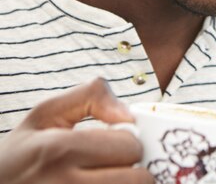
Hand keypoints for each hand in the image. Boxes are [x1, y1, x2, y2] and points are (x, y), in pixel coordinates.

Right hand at [0, 78, 152, 183]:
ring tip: (107, 178)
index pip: (130, 146)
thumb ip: (90, 97)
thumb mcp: (44, 115)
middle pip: (138, 179)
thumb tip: (128, 114)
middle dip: (133, 168)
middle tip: (114, 166)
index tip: (116, 144)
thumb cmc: (20, 156)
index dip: (129, 142)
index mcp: (59, 150)